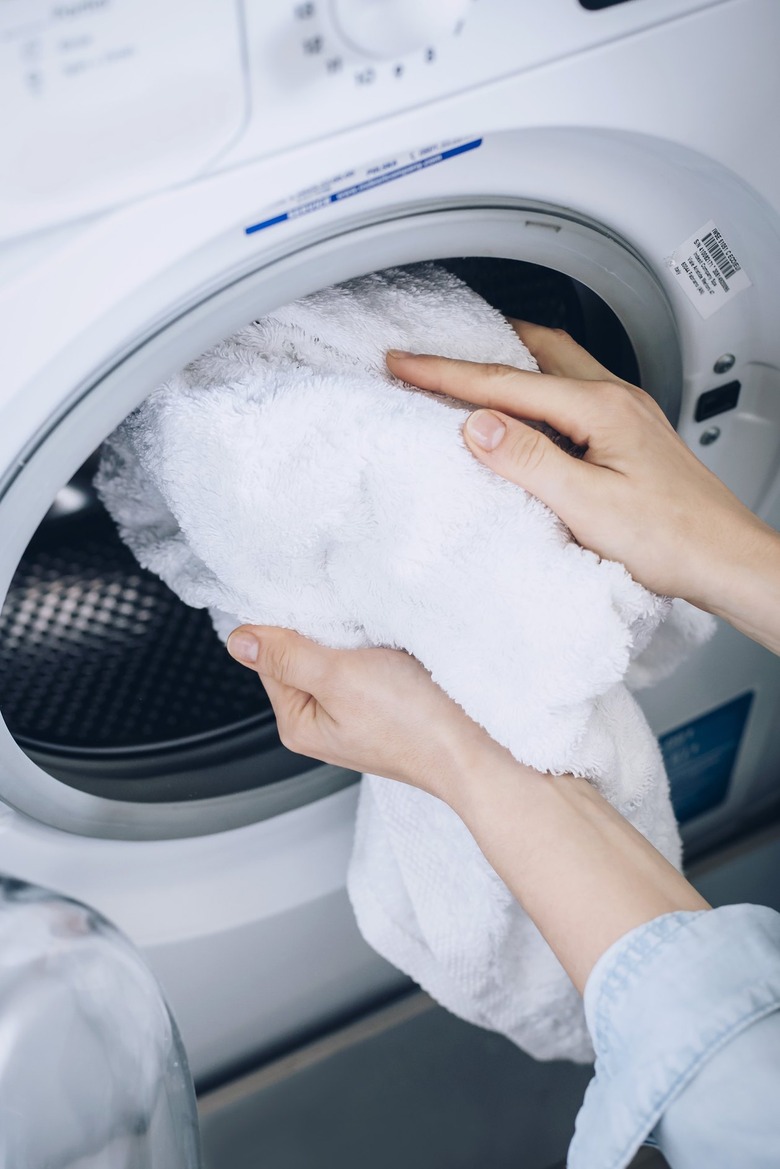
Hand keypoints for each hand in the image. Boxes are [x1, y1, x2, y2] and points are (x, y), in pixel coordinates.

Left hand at [225, 625, 507, 800]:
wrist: (476, 748)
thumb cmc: (413, 724)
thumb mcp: (338, 678)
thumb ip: (286, 656)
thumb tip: (239, 640)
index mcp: (299, 723)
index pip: (270, 657)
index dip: (285, 625)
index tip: (308, 603)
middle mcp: (323, 723)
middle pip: (300, 656)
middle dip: (318, 630)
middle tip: (344, 614)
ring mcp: (355, 715)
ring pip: (335, 656)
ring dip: (349, 636)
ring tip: (370, 630)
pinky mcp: (386, 705)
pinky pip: (365, 665)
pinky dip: (373, 648)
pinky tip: (388, 643)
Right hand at [386, 324, 777, 619]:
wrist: (725, 560)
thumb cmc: (672, 539)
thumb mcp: (589, 505)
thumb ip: (530, 460)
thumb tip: (477, 425)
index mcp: (601, 408)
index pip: (506, 383)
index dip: (446, 373)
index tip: (404, 363)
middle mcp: (616, 399)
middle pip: (534, 352)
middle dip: (478, 348)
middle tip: (433, 353)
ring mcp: (626, 414)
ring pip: (556, 368)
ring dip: (509, 365)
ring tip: (468, 373)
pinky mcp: (629, 436)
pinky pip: (572, 395)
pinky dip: (535, 393)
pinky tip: (524, 414)